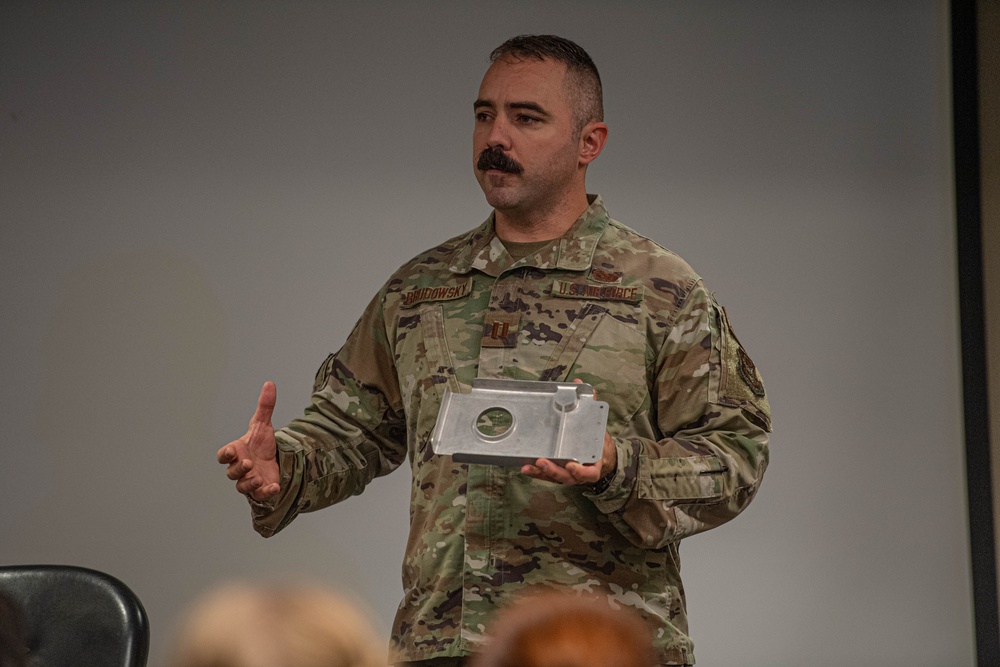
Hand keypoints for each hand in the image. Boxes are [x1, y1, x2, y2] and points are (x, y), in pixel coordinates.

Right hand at [217, 381, 280, 500]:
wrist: (273, 460)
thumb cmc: (261, 444)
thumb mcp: (264, 424)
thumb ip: (265, 406)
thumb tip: (270, 383)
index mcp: (236, 452)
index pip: (224, 455)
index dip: (226, 454)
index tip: (233, 451)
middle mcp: (240, 467)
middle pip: (231, 473)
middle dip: (238, 469)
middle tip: (248, 464)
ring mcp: (249, 480)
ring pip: (242, 486)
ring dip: (249, 483)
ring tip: (258, 477)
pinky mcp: (261, 489)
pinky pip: (259, 495)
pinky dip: (265, 493)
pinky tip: (275, 487)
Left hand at [521, 379, 616, 485]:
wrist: (599, 456)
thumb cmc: (595, 441)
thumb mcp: (595, 423)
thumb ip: (588, 404)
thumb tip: (579, 382)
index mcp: (593, 463)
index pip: (589, 473)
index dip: (581, 472)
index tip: (571, 466)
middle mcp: (579, 472)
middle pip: (567, 476)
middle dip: (554, 470)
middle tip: (543, 462)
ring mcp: (567, 474)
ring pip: (555, 477)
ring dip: (542, 472)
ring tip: (529, 466)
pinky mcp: (556, 473)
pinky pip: (545, 476)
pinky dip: (536, 473)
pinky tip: (525, 467)